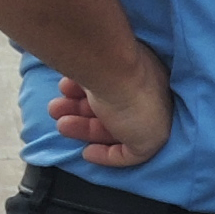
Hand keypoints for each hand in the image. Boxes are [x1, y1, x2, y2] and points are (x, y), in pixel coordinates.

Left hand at [50, 48, 172, 167]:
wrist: (115, 69)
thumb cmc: (137, 105)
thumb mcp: (150, 141)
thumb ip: (137, 152)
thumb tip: (120, 151)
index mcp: (158, 108)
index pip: (132, 132)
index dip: (107, 146)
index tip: (86, 150)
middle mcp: (142, 89)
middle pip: (109, 115)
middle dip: (82, 125)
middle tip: (63, 124)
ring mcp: (122, 73)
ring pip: (94, 98)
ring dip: (72, 108)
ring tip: (56, 108)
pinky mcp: (101, 61)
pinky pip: (86, 79)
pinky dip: (73, 88)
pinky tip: (65, 89)